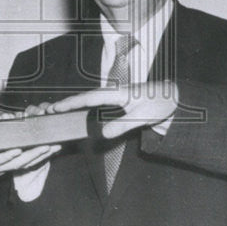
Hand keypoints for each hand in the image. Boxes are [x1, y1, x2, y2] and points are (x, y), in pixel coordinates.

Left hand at [0, 145, 60, 199]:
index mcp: (0, 165)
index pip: (24, 160)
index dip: (40, 153)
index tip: (53, 145)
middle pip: (25, 161)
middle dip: (43, 153)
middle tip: (59, 144)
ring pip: (15, 161)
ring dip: (31, 154)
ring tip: (45, 146)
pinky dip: (6, 155)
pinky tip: (17, 150)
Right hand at [43, 80, 178, 138]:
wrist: (175, 99)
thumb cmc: (160, 104)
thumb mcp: (142, 116)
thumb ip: (122, 124)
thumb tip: (102, 133)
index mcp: (118, 92)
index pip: (90, 97)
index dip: (72, 103)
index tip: (57, 107)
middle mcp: (115, 92)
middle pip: (86, 97)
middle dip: (68, 103)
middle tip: (50, 110)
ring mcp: (117, 97)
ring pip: (92, 101)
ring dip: (76, 106)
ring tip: (60, 111)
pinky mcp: (121, 102)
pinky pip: (100, 105)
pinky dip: (88, 108)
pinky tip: (81, 113)